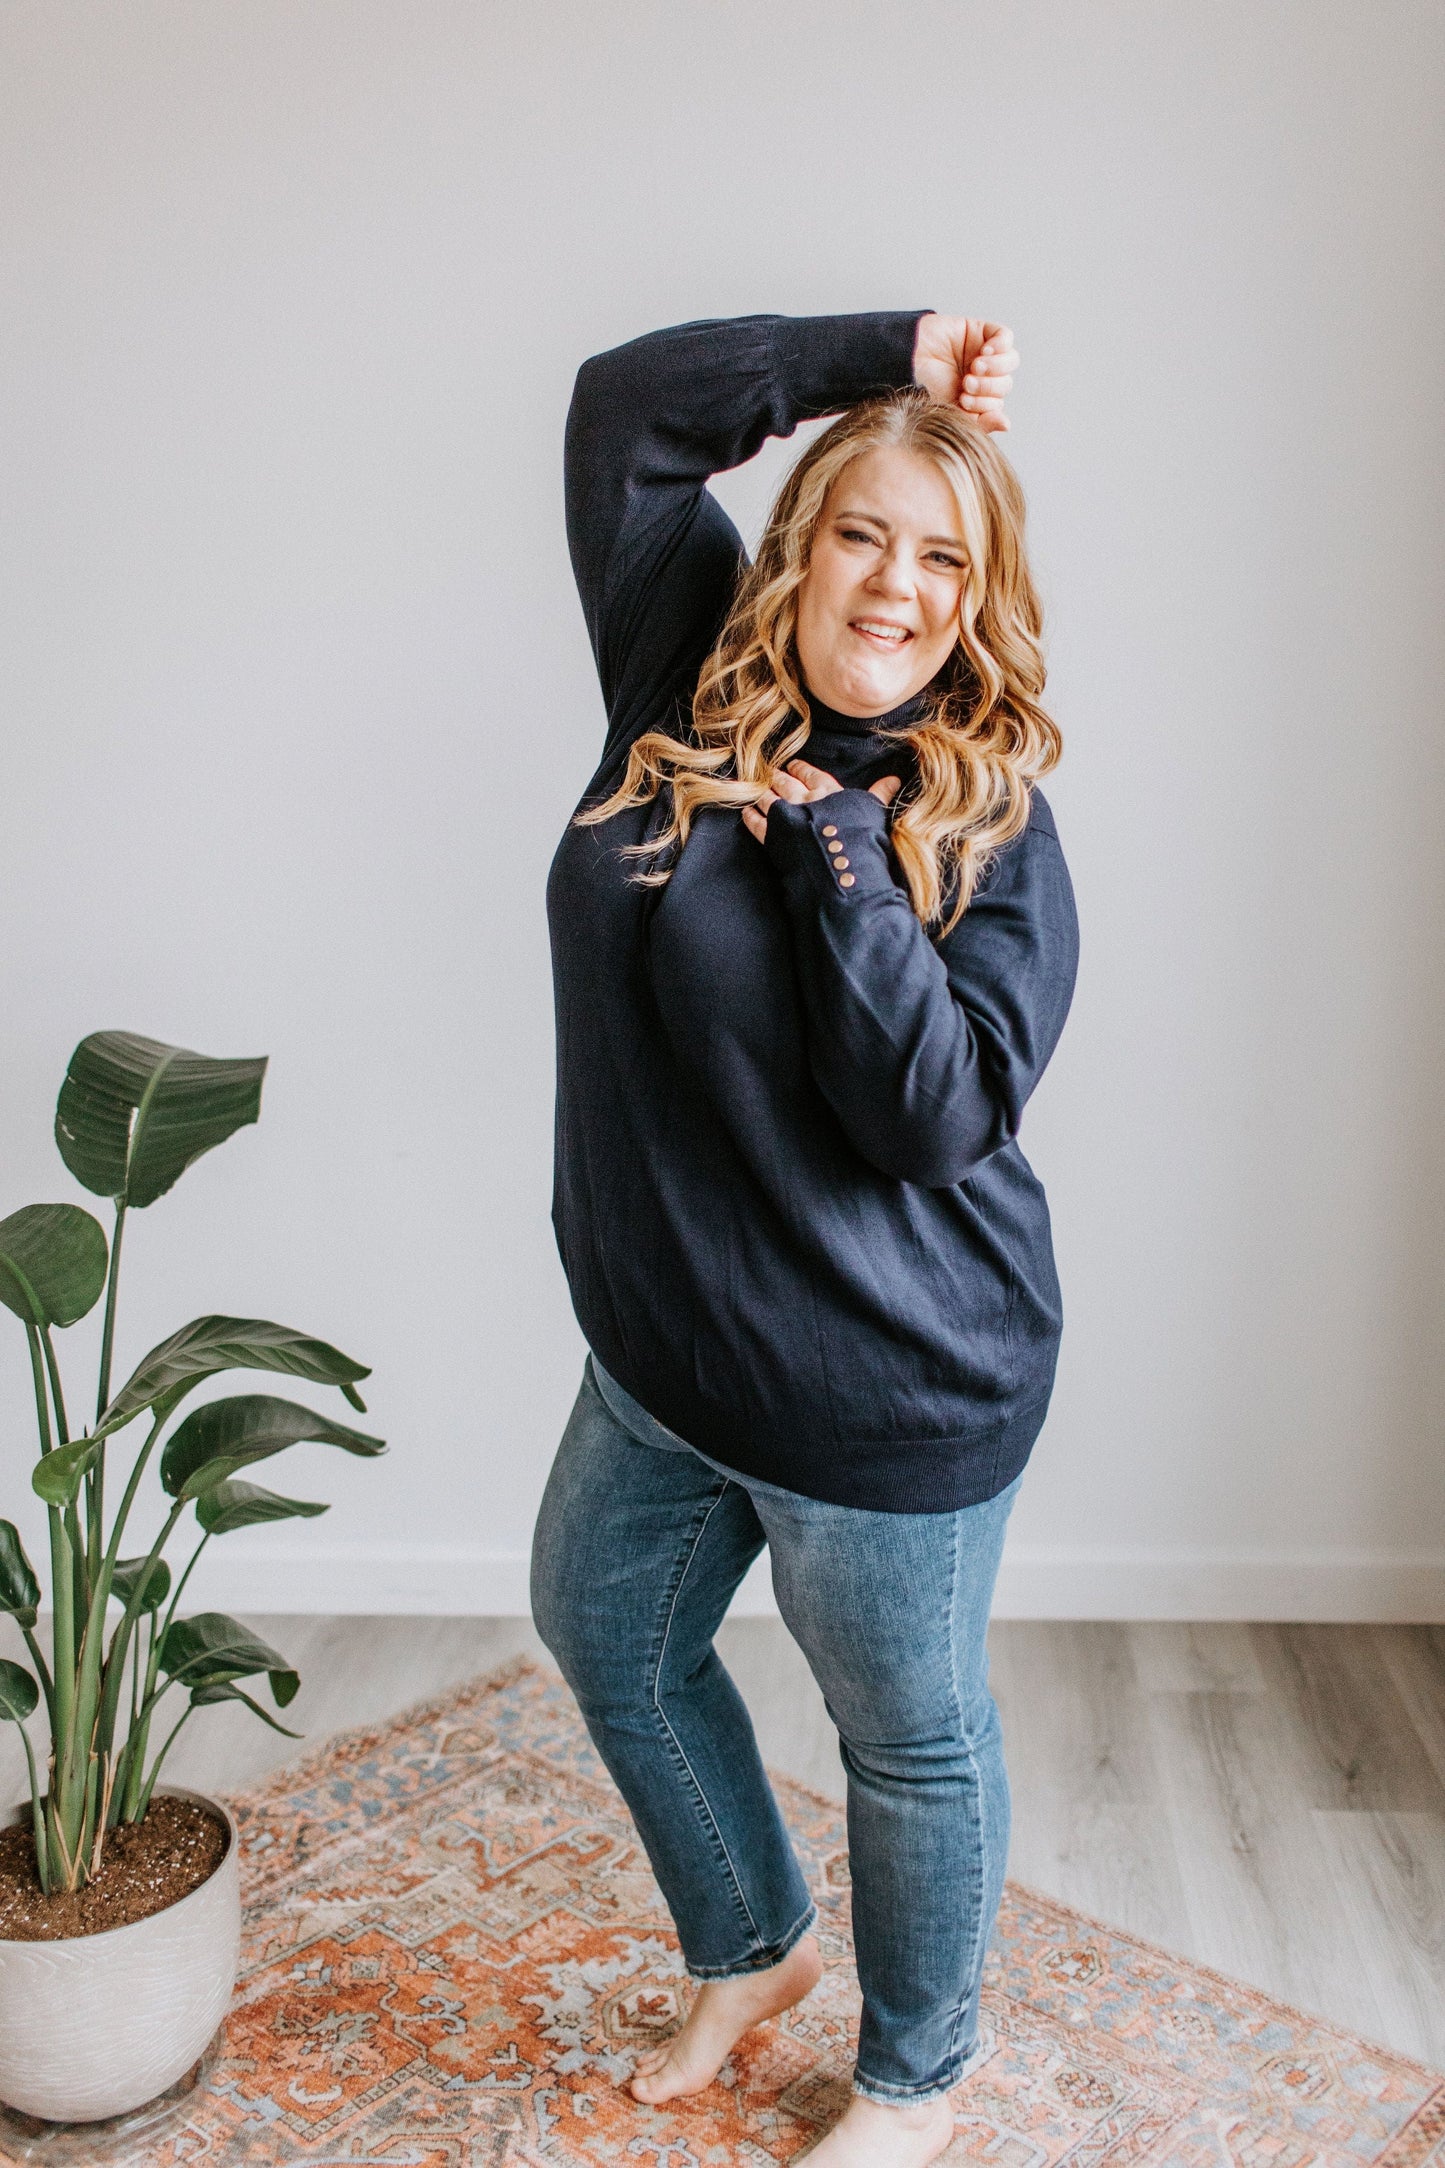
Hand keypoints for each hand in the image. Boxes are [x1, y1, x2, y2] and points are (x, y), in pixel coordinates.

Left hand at [741, 759, 901, 842]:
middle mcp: (804, 799)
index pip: (809, 774)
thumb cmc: (862, 840)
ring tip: (758, 789)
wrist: (842, 869)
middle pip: (785, 782)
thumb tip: (894, 778)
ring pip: (768, 797)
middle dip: (777, 777)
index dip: (800, 769)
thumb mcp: (874, 812)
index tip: (794, 766)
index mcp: (828, 790)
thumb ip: (879, 793)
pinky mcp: (772, 836)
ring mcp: (785, 817)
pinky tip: (746, 812)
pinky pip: (756, 822)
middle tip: (771, 774)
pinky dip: (750, 815)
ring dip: (762, 793)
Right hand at [912, 315, 1017, 432]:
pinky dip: (1000, 346)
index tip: (964, 401)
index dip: (986, 404)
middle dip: (988, 387)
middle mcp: (981, 377)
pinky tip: (984, 352)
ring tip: (974, 368)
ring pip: (1010, 361)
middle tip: (966, 384)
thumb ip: (980, 422)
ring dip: (996, 368)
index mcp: (974, 399)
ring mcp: (981, 353)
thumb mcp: (950, 414)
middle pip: (1005, 383)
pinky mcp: (980, 331)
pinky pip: (1006, 337)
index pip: (997, 404)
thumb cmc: (919, 390)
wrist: (904, 361)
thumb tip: (1006, 424)